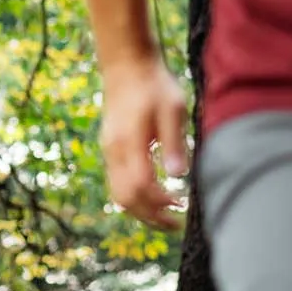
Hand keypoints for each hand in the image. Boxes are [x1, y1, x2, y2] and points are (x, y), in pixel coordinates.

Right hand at [99, 57, 189, 230]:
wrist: (126, 67)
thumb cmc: (155, 86)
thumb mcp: (173, 109)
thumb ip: (174, 142)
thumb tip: (178, 177)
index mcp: (130, 143)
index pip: (141, 187)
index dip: (161, 203)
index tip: (182, 205)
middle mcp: (114, 152)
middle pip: (126, 198)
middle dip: (150, 216)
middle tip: (176, 223)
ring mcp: (109, 152)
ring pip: (118, 194)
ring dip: (142, 210)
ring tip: (167, 214)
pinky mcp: (111, 150)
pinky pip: (117, 183)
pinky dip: (134, 197)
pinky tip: (154, 195)